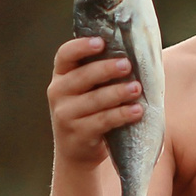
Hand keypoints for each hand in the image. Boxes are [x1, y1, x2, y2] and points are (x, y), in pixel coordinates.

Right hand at [48, 36, 142, 167]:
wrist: (77, 153)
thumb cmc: (90, 111)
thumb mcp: (87, 91)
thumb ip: (100, 73)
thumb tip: (135, 52)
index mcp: (61, 75)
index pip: (65, 55)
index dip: (81, 46)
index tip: (100, 42)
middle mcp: (58, 93)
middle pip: (82, 76)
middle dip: (106, 69)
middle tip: (127, 65)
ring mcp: (65, 115)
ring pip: (94, 100)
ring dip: (117, 93)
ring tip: (136, 88)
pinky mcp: (78, 134)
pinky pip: (102, 121)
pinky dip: (121, 115)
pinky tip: (137, 111)